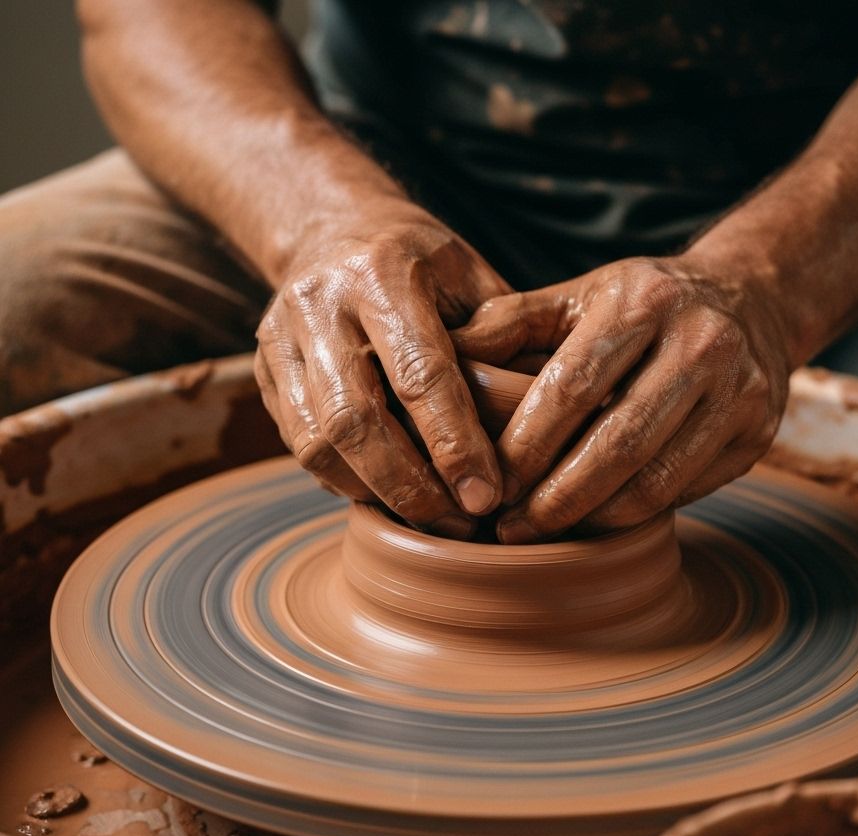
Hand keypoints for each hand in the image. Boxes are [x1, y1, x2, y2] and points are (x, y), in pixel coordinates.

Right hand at [255, 199, 507, 537]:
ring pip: (317, 442)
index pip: (420, 374)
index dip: (454, 444)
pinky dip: (344, 481)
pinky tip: (386, 495)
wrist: (330, 230)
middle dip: (410, 486)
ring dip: (375, 493)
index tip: (486, 496)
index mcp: (383, 273)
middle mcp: (320, 304)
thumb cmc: (420, 262)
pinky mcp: (262, 372)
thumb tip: (537, 419)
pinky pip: (299, 446)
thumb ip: (501, 336)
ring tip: (427, 520)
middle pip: (357, 420)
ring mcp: (280, 340)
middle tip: (457, 525)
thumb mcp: (469, 274)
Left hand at [451, 257, 791, 542]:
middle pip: (618, 443)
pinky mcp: (757, 434)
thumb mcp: (580, 295)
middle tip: (511, 530)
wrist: (750, 300)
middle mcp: (700, 343)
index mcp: (642, 302)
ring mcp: (739, 391)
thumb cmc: (642, 305)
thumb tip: (444, 354)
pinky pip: (686, 491)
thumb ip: (512, 323)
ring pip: (657, 480)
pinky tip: (598, 520)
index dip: (527, 447)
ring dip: (594, 519)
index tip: (491, 487)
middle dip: (557, 498)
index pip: (574, 387)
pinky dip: (637, 514)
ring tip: (548, 534)